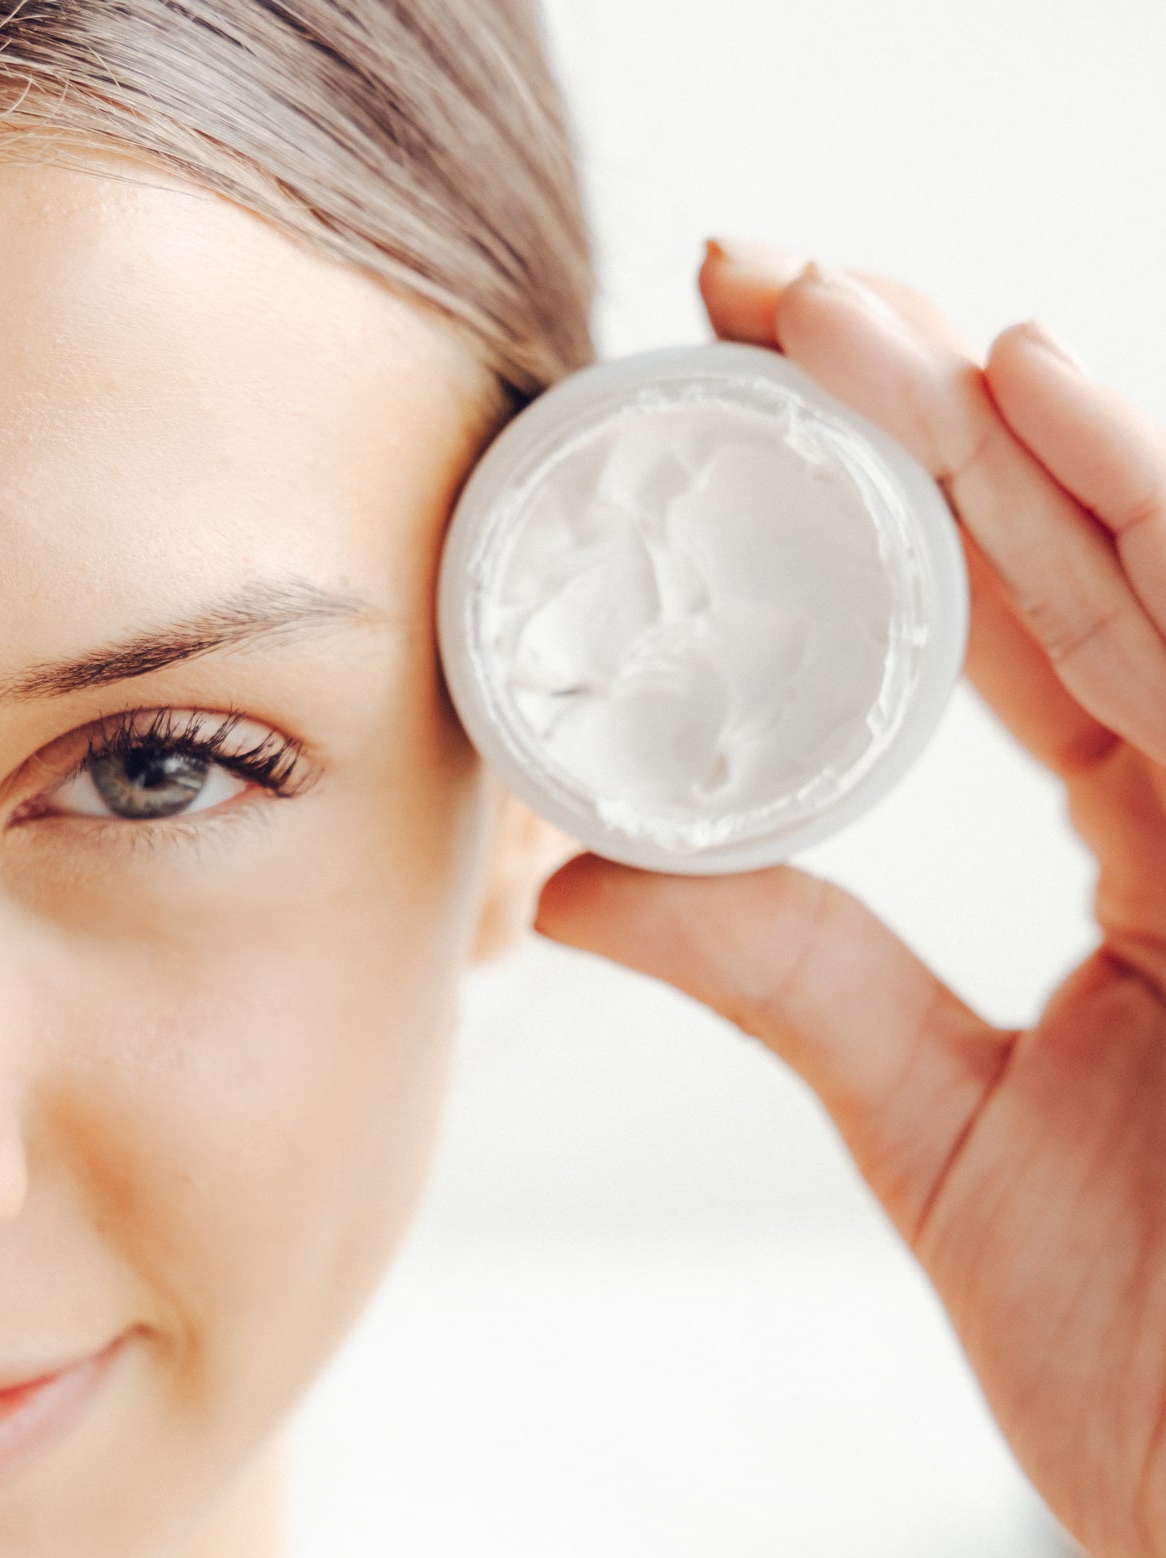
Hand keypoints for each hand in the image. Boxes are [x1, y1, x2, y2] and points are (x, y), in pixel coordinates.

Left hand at [537, 240, 1165, 1557]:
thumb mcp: (946, 1142)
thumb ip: (797, 984)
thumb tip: (566, 881)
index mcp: (1153, 871)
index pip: (1011, 641)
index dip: (882, 515)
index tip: (738, 406)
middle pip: (1079, 572)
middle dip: (925, 427)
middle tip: (763, 302)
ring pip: (1163, 581)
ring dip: (1016, 430)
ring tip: (862, 317)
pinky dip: (1148, 532)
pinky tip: (1035, 404)